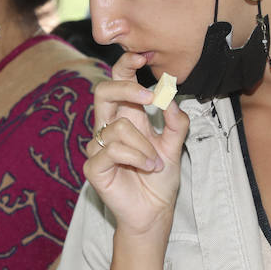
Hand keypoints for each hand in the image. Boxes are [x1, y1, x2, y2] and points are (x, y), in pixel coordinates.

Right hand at [84, 52, 188, 238]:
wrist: (155, 211)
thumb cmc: (160, 178)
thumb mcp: (175, 145)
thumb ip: (176, 122)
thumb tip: (172, 99)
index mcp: (126, 117)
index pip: (117, 83)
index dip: (124, 67)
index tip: (141, 57)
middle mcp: (108, 128)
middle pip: (102, 92)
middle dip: (127, 89)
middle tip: (150, 99)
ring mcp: (97, 147)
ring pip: (118, 127)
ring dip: (145, 145)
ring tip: (155, 163)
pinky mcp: (94, 167)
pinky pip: (113, 149)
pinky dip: (137, 157)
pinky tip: (147, 167)